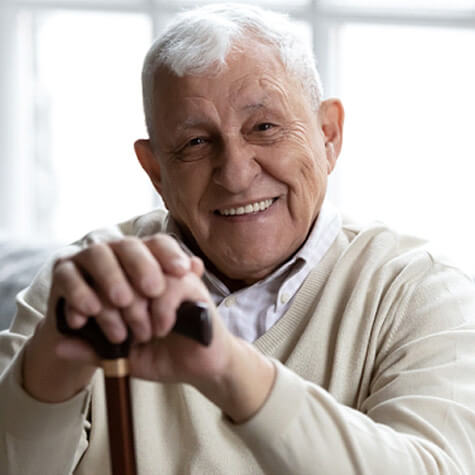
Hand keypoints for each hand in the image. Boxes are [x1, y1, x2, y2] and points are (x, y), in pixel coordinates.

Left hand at [23, 233, 274, 422]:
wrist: (202, 366)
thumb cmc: (164, 355)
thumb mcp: (123, 357)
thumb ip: (94, 350)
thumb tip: (58, 346)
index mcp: (128, 286)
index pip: (98, 272)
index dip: (86, 294)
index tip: (83, 321)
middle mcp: (148, 274)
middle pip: (118, 266)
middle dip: (113, 304)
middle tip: (121, 334)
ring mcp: (171, 276)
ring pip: (143, 274)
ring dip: (138, 308)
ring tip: (143, 333)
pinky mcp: (193, 284)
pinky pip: (170, 285)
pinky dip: (161, 310)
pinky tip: (161, 329)